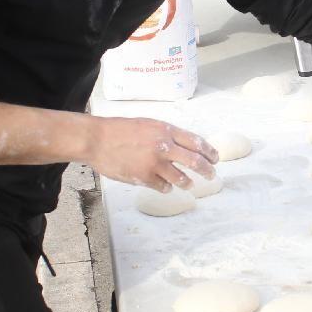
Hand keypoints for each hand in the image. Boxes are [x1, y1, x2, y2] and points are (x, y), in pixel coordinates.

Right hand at [83, 116, 218, 192]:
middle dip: (207, 170)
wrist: (97, 139)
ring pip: (181, 178)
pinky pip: (163, 187)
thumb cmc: (120, 129)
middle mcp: (164, 146)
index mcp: (166, 130)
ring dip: (187, 182)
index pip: (196, 141)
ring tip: (189, 184)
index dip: (209, 152)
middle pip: (195, 161)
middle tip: (212, 175)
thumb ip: (166, 134)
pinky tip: (166, 186)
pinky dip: (167, 187)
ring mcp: (155, 163)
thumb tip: (183, 146)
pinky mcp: (144, 177)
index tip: (215, 158)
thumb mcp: (148, 124)